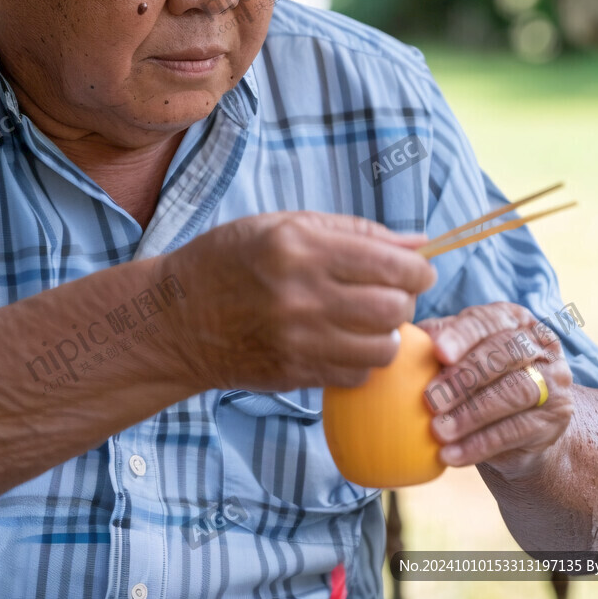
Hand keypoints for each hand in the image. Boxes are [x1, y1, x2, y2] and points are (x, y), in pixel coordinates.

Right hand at [156, 211, 435, 393]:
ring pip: (383, 348)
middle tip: (390, 293)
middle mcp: (302, 296)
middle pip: (394, 308)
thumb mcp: (284, 225)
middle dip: (405, 300)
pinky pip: (356, 374)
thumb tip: (417, 244)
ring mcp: (299, 339)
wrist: (177, 316)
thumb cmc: (230, 258)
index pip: (392, 265)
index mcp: (301, 248)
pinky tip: (341, 341)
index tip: (418, 270)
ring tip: (367, 320)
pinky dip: (361, 360)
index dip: (419, 269)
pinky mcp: (295, 373)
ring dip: (386, 334)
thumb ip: (353, 231)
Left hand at [418, 302, 573, 477]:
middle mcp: (539, 345)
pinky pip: (516, 432)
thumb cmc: (476, 376)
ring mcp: (553, 382)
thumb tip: (410, 337)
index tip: (437, 352)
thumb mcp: (458, 353)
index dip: (462, 335)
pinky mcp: (553, 420)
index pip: (487, 321)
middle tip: (430, 399)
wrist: (517, 426)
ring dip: (471, 415)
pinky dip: (480, 444)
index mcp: (513, 318)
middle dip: (464, 377)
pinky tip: (452, 454)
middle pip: (504, 355)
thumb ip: (437, 340)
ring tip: (438, 431)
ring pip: (514, 394)